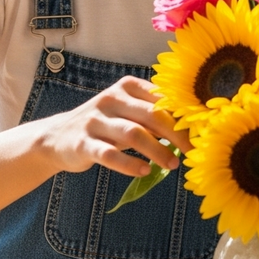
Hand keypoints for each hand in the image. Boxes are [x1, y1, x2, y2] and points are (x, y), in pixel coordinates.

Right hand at [37, 76, 192, 177]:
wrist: (57, 137)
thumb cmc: (105, 125)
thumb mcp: (128, 111)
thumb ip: (154, 113)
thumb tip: (193, 127)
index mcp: (127, 86)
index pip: (162, 98)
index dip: (183, 116)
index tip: (200, 132)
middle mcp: (111, 99)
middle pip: (152, 114)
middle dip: (176, 134)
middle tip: (193, 151)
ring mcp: (95, 120)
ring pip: (133, 133)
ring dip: (157, 150)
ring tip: (173, 164)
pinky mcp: (83, 143)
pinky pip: (110, 154)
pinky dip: (129, 164)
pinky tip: (145, 171)